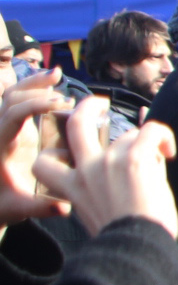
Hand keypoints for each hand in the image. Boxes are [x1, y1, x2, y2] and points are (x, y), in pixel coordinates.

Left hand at [0, 70, 73, 226]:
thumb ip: (39, 208)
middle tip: (65, 96)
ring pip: (11, 94)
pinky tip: (53, 81)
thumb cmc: (2, 207)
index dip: (35, 105)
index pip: (12, 115)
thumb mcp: (18, 210)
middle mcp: (0, 133)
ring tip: (57, 75)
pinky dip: (34, 87)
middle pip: (10, 98)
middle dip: (37, 90)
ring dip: (34, 82)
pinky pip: (18, 100)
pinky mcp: (15, 129)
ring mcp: (6, 129)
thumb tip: (64, 207)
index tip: (60, 104)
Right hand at [33, 101, 177, 237]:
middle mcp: (86, 172)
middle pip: (77, 125)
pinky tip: (170, 151)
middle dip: (87, 107)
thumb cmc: (127, 238)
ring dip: (146, 145)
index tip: (72, 151)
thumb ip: (101, 190)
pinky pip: (151, 130)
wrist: (138, 250)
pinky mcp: (133, 159)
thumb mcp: (98, 214)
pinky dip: (163, 136)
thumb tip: (126, 165)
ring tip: (159, 165)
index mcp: (73, 189)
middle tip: (100, 103)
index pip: (44, 164)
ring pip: (128, 135)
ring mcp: (108, 163)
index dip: (56, 153)